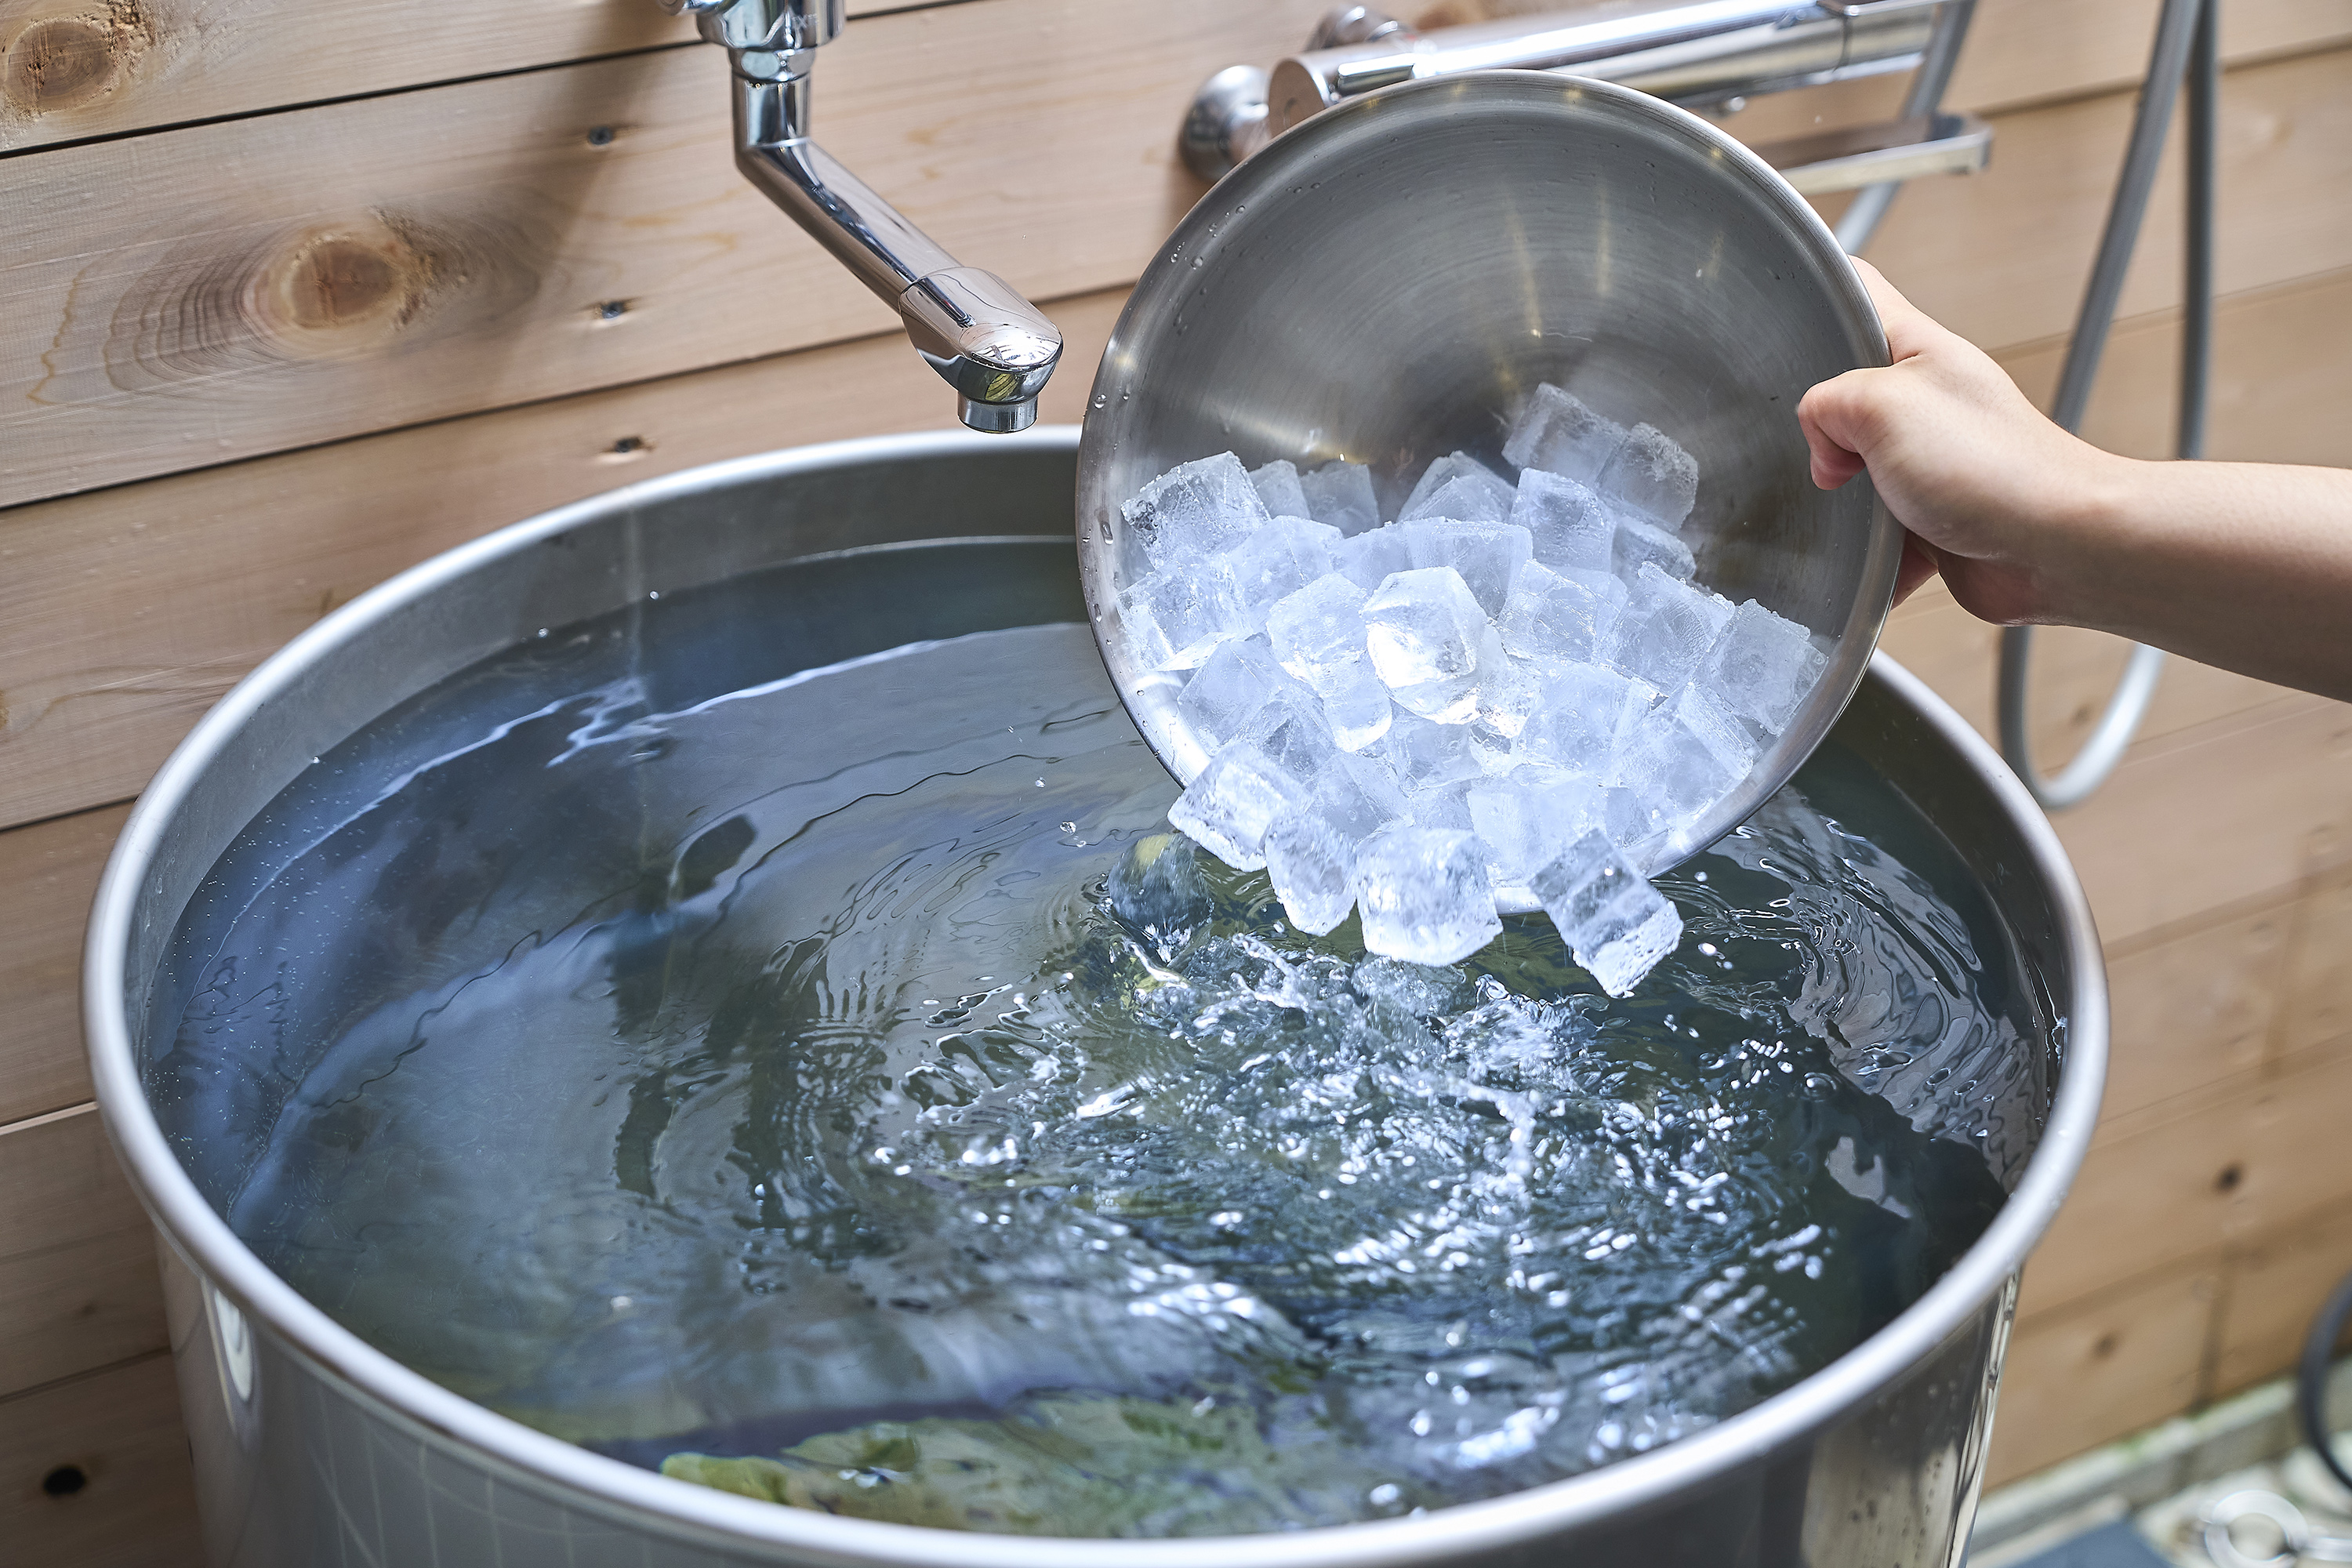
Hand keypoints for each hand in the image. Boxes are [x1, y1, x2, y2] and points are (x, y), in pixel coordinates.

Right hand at [1797, 260, 2123, 619]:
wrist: (2057, 547)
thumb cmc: (1997, 468)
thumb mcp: (1882, 404)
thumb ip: (1825, 405)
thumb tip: (1820, 445)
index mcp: (1919, 351)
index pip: (1859, 292)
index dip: (1820, 294)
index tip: (1782, 319)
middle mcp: (1924, 400)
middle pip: (1840, 395)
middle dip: (1818, 432)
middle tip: (1830, 453)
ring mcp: (1929, 459)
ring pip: (1852, 470)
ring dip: (1844, 501)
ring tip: (1860, 508)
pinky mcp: (1931, 517)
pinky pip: (1877, 532)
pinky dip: (1871, 552)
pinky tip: (1880, 557)